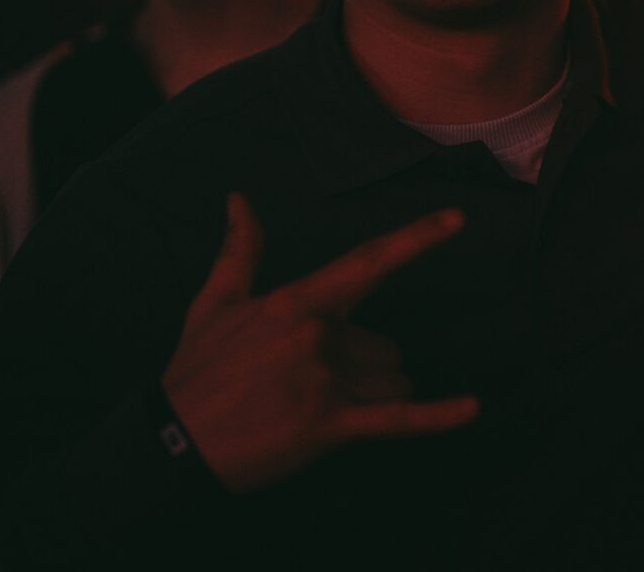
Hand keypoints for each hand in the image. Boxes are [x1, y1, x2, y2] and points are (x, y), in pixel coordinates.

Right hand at [161, 194, 478, 492]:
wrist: (171, 444)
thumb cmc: (196, 372)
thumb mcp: (215, 304)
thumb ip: (240, 250)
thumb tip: (238, 198)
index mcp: (296, 303)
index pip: (368, 262)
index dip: (417, 238)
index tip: (456, 220)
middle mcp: (318, 337)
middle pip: (385, 346)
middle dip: (363, 366)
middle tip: (309, 384)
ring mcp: (325, 383)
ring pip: (393, 382)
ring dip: (374, 395)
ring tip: (318, 408)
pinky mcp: (329, 427)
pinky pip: (398, 420)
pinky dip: (438, 418)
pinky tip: (472, 409)